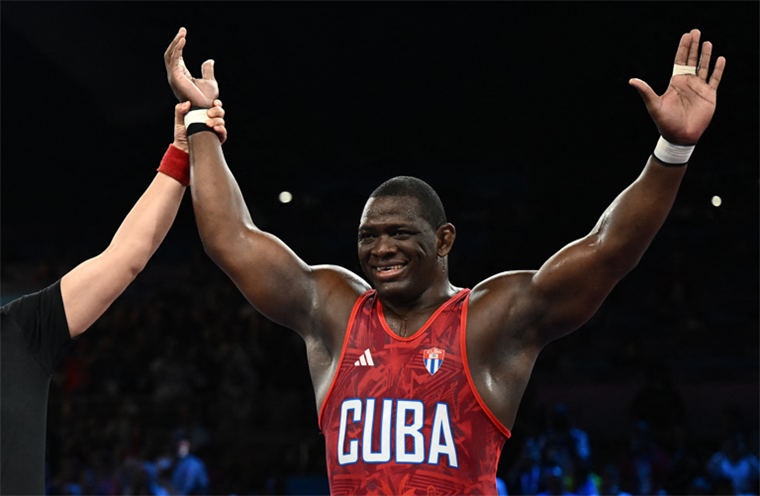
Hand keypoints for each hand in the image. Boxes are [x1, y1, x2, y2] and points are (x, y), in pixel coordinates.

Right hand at [164, 27, 218, 106]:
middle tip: (182, 30)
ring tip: (182, 33)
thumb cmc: (207, 98)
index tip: (184, 34)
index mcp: (181, 75)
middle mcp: (175, 75)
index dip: (179, 45)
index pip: (177, 56)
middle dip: (176, 41)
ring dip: (176, 43)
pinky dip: (177, 49)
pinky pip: (174, 59)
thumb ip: (207, 70)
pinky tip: (182, 40)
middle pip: (171, 54)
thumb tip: (209, 60)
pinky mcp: (175, 77)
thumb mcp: (209, 81)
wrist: (205, 108)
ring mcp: (174, 76)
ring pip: (170, 55)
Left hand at [173, 99, 226, 151]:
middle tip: (209, 114)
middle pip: (221, 112)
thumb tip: (188, 103)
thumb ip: (180, 110)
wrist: (183, 149)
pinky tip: (215, 129)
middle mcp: (212, 121)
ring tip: (208, 124)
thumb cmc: (181, 135)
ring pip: (222, 121)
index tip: (214, 103)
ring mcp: (216, 130)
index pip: (215, 106)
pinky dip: (221, 129)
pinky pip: (223, 133)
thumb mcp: (179, 121)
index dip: (217, 104)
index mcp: (204, 115)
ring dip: (216, 121)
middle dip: (217, 111)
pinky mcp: (218, 139)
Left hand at [629, 29, 725, 143]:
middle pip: (692, 60)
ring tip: (707, 42)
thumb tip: (631, 80)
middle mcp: (687, 83)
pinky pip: (714, 79)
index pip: (680, 60)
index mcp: (675, 82)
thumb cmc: (665, 123)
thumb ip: (645, 91)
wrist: (679, 137)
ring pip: (704, 67)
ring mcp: (699, 88)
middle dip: (694, 46)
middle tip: (696, 31)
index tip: (686, 35)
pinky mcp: (709, 95)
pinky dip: (718, 69)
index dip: (683, 48)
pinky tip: (720, 59)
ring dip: (706, 55)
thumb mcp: (654, 105)